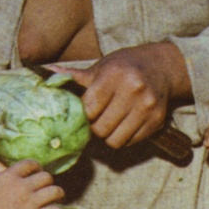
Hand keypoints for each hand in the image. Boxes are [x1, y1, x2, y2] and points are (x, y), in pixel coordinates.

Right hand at [0, 159, 65, 208]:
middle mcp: (22, 186)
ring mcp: (30, 202)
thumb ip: (2, 178)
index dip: (37, 168)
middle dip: (49, 182)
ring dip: (59, 195)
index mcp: (9, 176)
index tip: (38, 173)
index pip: (30, 163)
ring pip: (56, 191)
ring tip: (58, 201)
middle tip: (48, 189)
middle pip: (46, 176)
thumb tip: (9, 175)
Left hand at [54, 42, 188, 149]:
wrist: (162, 67)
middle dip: (95, 127)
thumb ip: (75, 76)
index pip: (89, 109)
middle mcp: (133, 89)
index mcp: (114, 74)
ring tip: (109, 122)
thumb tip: (46, 73)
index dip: (83, 114)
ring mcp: (147, 106)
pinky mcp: (157, 120)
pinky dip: (124, 137)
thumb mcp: (101, 66)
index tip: (85, 111)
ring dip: (108, 136)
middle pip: (101, 128)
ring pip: (115, 140)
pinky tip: (124, 123)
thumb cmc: (125, 66)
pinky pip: (131, 142)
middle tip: (97, 119)